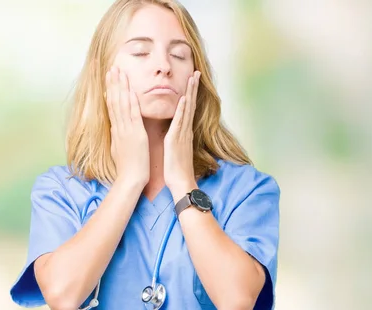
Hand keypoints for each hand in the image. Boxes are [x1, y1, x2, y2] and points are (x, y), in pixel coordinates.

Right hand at [105, 66, 149, 185]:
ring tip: (119, 72)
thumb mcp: (119, 148)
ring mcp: (126, 130)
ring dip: (120, 87)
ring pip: (121, 104)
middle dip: (113, 83)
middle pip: (114, 101)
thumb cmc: (128, 166)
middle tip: (112, 68)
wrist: (131, 179)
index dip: (110, 90)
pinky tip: (130, 91)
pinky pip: (132, 116)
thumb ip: (117, 136)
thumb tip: (113, 128)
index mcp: (116, 130)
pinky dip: (131, 103)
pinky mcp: (135, 135)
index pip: (112, 106)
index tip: (109, 78)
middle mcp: (119, 127)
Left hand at [164, 71, 199, 197]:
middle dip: (193, 88)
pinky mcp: (177, 140)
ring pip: (187, 109)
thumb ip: (177, 139)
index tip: (191, 80)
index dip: (189, 94)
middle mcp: (185, 130)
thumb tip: (175, 132)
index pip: (187, 109)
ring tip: (193, 77)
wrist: (181, 183)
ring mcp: (182, 134)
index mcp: (183, 132)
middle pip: (190, 104)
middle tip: (196, 72)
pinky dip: (182, 109)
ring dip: (190, 92)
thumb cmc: (177, 170)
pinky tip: (184, 98)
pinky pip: (180, 122)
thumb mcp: (176, 150)